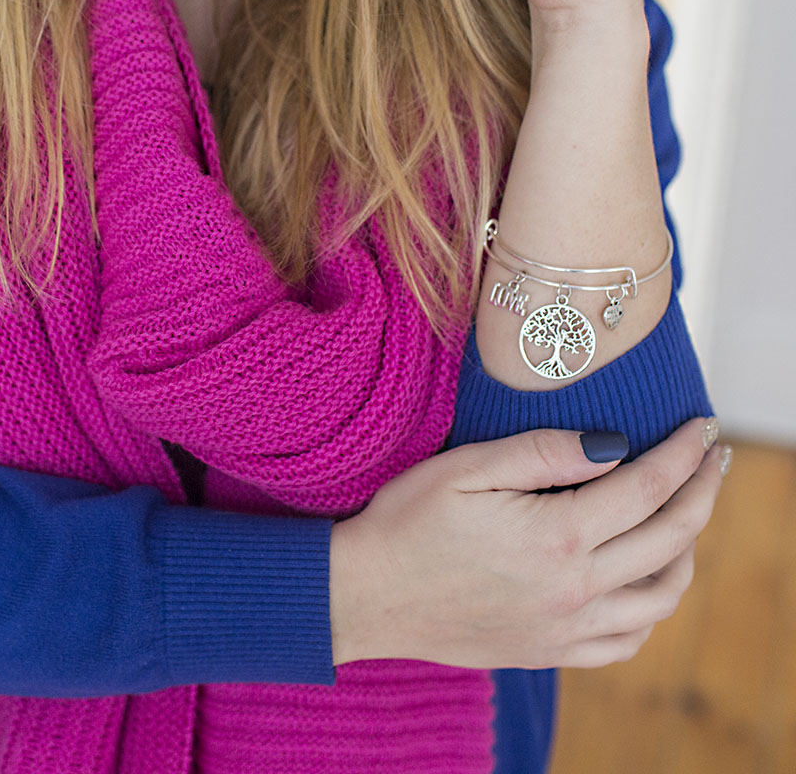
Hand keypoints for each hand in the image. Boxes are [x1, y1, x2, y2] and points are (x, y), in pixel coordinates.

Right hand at [329, 416, 725, 668]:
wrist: (365, 595)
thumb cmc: (406, 522)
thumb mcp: (465, 468)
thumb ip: (542, 453)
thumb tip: (612, 445)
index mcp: (557, 536)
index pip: (647, 487)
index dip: (683, 453)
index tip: (704, 426)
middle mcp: (575, 589)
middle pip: (671, 539)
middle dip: (702, 492)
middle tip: (713, 459)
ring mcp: (566, 627)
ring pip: (661, 597)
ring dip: (686, 551)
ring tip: (682, 516)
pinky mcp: (549, 651)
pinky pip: (627, 640)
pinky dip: (652, 609)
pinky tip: (641, 581)